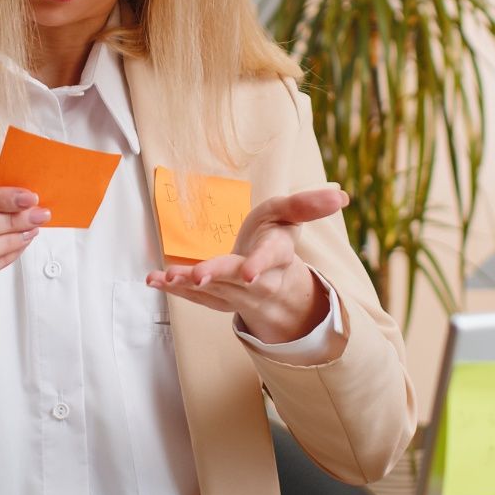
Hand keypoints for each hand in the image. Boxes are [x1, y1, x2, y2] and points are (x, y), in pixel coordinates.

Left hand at [146, 186, 349, 343]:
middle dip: (217, 275)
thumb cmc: (276, 238)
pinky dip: (174, 289)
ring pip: (213, 290)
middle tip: (198, 275)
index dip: (261, 263)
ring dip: (188, 283)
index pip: (273, 258)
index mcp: (279, 255)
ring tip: (165, 275)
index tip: (250, 271)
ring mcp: (237, 292)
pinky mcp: (218, 298)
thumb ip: (308, 205)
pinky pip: (195, 296)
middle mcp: (260, 279)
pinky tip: (154, 280)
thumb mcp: (291, 215)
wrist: (271, 279)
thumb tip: (341, 196)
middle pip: (237, 278)